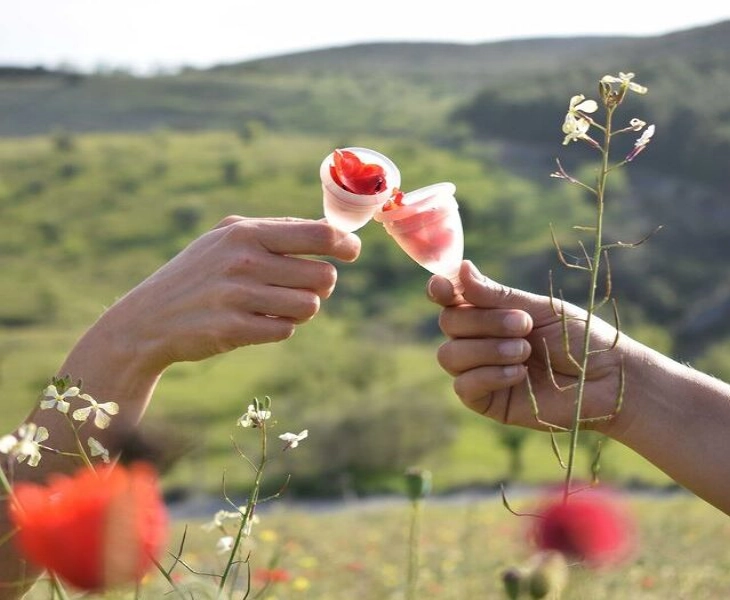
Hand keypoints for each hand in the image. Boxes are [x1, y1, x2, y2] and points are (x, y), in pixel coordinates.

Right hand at [97, 216, 360, 375]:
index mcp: (246, 232)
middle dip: (320, 285)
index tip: (351, 251)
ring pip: (310, 306)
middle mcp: (243, 260)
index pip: (318, 233)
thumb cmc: (198, 275)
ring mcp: (237, 295)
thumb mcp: (225, 238)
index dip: (344, 243)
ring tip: (275, 305)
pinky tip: (255, 321)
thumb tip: (329, 230)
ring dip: (300, 309)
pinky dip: (278, 327)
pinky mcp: (233, 329)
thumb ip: (274, 230)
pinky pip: (286, 330)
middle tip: (301, 287)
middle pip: (323, 275)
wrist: (147, 320)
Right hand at [428, 261, 628, 433]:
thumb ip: (496, 295)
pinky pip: (464, 386)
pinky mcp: (488, 402)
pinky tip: (519, 374)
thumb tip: (461, 268)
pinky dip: (489, 375)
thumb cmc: (578, 338)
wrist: (608, 379)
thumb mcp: (538, 309)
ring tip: (524, 351)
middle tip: (524, 325)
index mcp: (490, 313)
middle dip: (483, 321)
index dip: (441, 290)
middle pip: (448, 324)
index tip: (442, 287)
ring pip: (449, 355)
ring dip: (487, 349)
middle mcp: (480, 340)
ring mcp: (481, 371)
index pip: (451, 299)